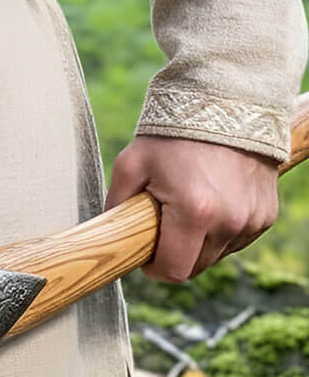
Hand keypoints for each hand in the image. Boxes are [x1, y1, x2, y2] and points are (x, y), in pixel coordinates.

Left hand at [104, 136, 278, 281]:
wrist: (224, 105)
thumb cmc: (171, 135)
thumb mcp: (130, 166)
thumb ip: (116, 206)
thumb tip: (110, 237)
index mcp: (194, 213)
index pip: (173, 271)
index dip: (154, 267)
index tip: (146, 252)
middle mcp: (230, 221)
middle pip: (195, 268)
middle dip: (175, 254)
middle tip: (163, 225)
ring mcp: (252, 219)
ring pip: (216, 255)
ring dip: (198, 243)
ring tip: (187, 207)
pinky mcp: (267, 214)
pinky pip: (236, 239)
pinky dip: (220, 230)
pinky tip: (210, 203)